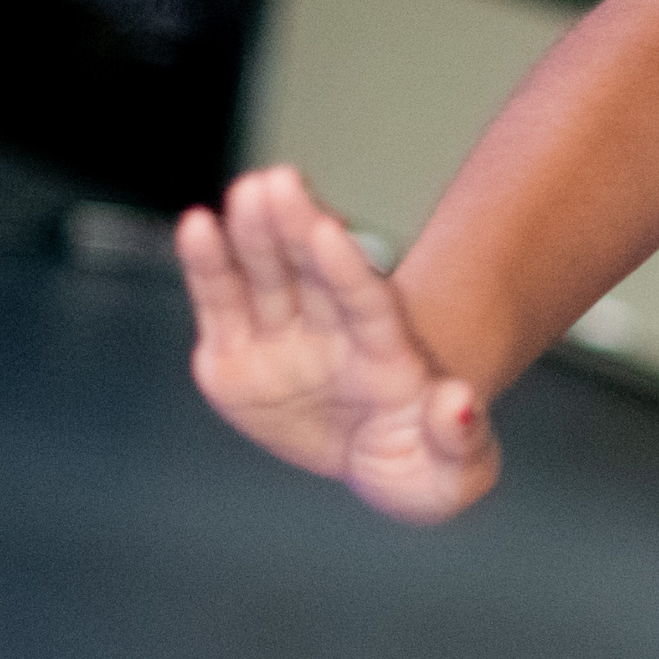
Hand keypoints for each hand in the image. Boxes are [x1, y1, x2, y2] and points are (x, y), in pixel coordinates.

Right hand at [176, 164, 499, 522]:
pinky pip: (220, 303)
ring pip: (265, 276)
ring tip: (246, 191)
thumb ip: (461, 440)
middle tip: (277, 183)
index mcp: (388, 357)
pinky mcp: (236, 358)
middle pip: (312, 274)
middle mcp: (333, 335)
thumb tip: (458, 402)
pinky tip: (197, 226)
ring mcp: (283, 341)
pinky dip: (207, 266)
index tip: (327, 228)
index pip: (366, 304)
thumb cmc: (423, 467)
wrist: (378, 466)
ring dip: (252, 233)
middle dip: (293, 230)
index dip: (345, 268)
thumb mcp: (453, 476)